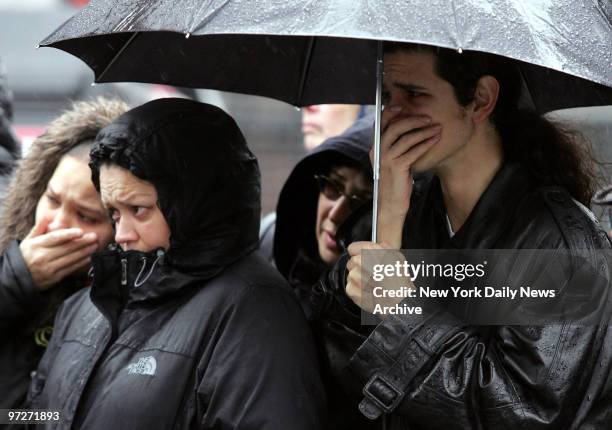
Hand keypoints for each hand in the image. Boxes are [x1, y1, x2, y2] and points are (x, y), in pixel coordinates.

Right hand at [19, 216, 98, 289]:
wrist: (17, 278)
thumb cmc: (25, 256)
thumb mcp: (28, 240)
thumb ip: (39, 228)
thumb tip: (48, 216)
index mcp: (36, 245)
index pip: (55, 238)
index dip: (69, 234)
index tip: (81, 231)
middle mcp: (42, 256)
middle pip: (66, 248)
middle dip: (82, 242)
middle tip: (94, 237)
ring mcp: (48, 268)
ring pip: (70, 258)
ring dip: (85, 252)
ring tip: (95, 246)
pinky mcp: (54, 278)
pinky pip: (70, 269)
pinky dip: (81, 263)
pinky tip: (89, 258)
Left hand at [346, 241, 412, 315]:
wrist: (399, 302)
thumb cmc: (400, 281)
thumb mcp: (397, 256)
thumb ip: (384, 247)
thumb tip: (378, 244)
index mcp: (370, 251)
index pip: (353, 248)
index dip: (358, 253)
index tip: (361, 258)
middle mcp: (360, 261)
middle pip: (352, 262)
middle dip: (360, 268)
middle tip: (373, 275)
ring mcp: (354, 276)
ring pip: (351, 275)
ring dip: (359, 279)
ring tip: (373, 285)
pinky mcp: (351, 289)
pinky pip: (350, 287)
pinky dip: (357, 290)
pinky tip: (369, 292)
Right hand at [371, 107, 440, 246]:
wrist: (392, 204)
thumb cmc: (395, 182)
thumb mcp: (392, 161)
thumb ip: (395, 146)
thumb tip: (408, 128)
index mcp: (375, 148)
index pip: (380, 123)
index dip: (391, 112)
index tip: (404, 106)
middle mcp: (378, 151)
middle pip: (394, 127)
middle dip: (413, 119)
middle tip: (428, 118)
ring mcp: (386, 159)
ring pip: (405, 138)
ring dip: (423, 131)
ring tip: (436, 128)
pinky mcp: (397, 167)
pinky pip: (413, 151)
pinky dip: (426, 143)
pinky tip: (435, 140)